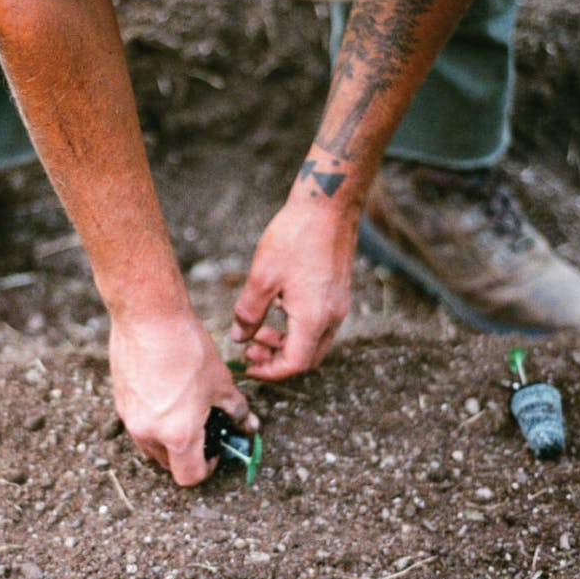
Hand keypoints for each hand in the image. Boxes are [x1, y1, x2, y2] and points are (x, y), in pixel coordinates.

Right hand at [110, 311, 258, 485]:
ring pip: (150, 444)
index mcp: (178, 436)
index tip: (215, 452)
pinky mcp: (120, 399)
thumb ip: (236, 411)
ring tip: (184, 409)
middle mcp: (148, 433)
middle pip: (167, 463)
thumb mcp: (221, 383)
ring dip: (167, 438)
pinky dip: (153, 418)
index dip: (207, 469)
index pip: (190, 476)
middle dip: (187, 453)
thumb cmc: (188, 350)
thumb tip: (247, 424)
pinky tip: (167, 390)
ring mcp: (129, 417)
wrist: (149, 317)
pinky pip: (137, 421)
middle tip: (203, 429)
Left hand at [231, 199, 357, 379]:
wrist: (327, 206)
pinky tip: (278, 307)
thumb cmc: (294, 237)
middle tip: (250, 349)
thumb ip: (249, 313)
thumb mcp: (262, 277)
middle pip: (307, 358)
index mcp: (314, 318)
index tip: (247, 366)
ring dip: (287, 344)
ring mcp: (340, 306)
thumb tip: (239, 337)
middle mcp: (333, 317)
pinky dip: (298, 328)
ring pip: (315, 342)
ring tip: (260, 330)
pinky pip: (320, 324)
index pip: (294, 364)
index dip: (269, 372)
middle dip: (276, 360)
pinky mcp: (339, 293)